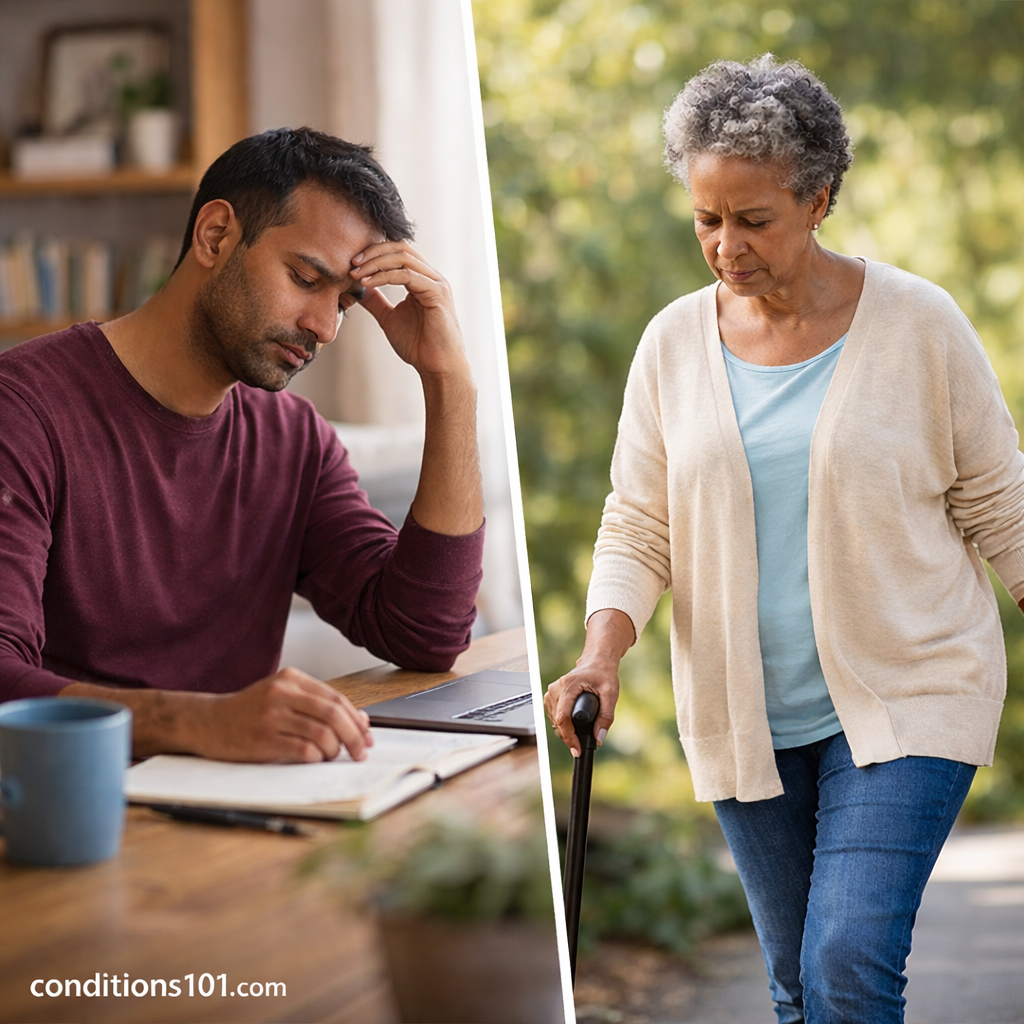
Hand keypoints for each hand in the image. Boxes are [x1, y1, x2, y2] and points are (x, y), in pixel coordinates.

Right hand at [196, 668, 373, 762]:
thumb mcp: (283, 697)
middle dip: (353, 736)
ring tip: (330, 756)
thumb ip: (317, 705)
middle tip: (360, 752)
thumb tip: (360, 721)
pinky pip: (303, 750)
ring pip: (322, 733)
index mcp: (291, 678)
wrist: (208, 722)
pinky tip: (313, 760)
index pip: (336, 698)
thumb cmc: (250, 712)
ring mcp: (272, 715)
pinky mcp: (263, 738)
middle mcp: (282, 692)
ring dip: (334, 750)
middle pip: (333, 714)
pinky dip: (316, 758)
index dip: (356, 719)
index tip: (366, 736)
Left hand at [349, 241, 467, 379]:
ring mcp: (436, 283)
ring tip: (356, 273)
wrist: (437, 367)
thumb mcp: (389, 318)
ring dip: (375, 263)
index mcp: (422, 279)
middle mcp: (431, 277)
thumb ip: (376, 301)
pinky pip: (406, 276)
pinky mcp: (437, 293)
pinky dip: (384, 276)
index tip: (351, 264)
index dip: (374, 253)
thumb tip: (357, 288)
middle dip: (373, 252)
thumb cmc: (419, 346)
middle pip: (400, 248)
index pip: (397, 252)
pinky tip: (367, 283)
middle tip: (351, 263)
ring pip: (403, 258)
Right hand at [545, 658, 620, 757]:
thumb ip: (606, 717)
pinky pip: (554, 715)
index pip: (563, 717)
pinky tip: (572, 725)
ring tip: (579, 733)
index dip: (569, 737)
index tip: (577, 749)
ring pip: (554, 720)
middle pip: (557, 721)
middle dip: (570, 736)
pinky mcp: (551, 695)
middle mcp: (556, 688)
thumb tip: (599, 737)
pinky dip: (562, 724)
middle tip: (583, 743)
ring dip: (565, 731)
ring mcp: (551, 691)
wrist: (597, 662)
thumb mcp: (611, 694)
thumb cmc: (603, 674)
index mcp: (569, 685)